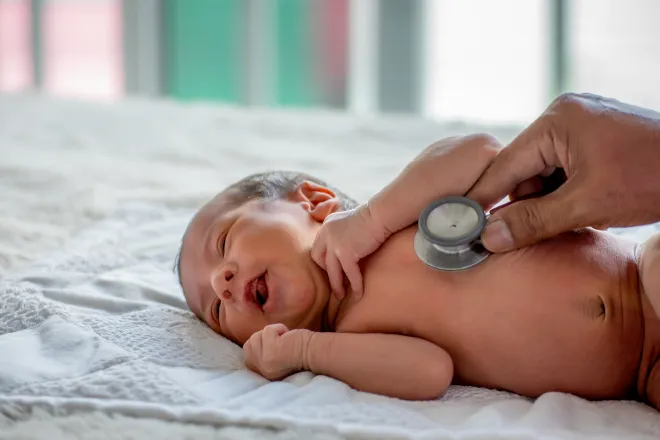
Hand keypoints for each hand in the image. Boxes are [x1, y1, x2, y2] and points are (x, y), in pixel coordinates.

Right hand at [243, 324, 311, 380]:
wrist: (315, 352)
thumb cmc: (298, 351)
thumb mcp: (275, 356)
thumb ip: (262, 353)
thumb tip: (251, 341)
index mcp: (264, 374)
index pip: (247, 357)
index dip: (258, 346)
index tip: (274, 345)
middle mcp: (263, 370)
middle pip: (249, 345)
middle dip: (264, 338)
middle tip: (280, 342)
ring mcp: (266, 362)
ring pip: (256, 336)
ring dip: (272, 333)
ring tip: (284, 340)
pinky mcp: (272, 351)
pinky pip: (267, 330)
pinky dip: (279, 328)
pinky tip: (288, 336)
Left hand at [311, 204, 386, 299]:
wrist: (380, 214)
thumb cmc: (372, 217)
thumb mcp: (350, 223)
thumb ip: (343, 233)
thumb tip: (346, 250)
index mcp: (327, 225)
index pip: (318, 247)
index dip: (324, 260)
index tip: (333, 268)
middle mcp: (326, 233)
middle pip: (318, 258)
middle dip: (326, 271)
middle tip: (335, 281)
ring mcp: (334, 243)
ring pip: (332, 271)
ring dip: (337, 285)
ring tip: (340, 296)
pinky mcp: (345, 252)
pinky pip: (349, 273)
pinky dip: (355, 285)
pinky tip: (359, 293)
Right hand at [467, 93, 659, 251]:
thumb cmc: (653, 177)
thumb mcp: (587, 205)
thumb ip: (533, 221)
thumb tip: (488, 238)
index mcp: (558, 121)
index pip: (505, 165)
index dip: (483, 198)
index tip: (461, 224)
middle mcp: (566, 115)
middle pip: (524, 170)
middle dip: (527, 204)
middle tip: (528, 235)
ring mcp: (583, 124)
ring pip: (544, 173)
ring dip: (549, 202)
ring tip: (571, 220)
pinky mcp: (597, 137)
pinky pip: (565, 169)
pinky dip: (566, 194)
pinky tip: (581, 210)